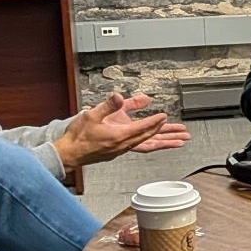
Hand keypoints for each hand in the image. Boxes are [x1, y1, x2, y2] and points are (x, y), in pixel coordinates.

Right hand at [53, 92, 173, 168]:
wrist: (69, 153)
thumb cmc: (78, 136)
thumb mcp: (92, 115)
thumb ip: (108, 105)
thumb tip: (119, 96)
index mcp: (118, 136)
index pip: (142, 128)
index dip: (155, 122)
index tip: (164, 116)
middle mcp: (123, 145)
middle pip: (150, 138)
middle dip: (167, 134)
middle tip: (181, 131)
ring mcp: (121, 150)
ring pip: (147, 144)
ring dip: (164, 142)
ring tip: (178, 141)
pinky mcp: (118, 152)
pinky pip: (140, 147)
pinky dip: (151, 143)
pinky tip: (154, 140)